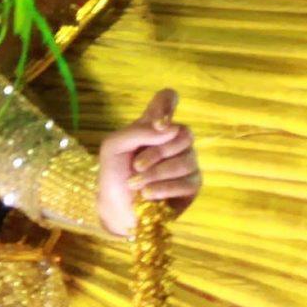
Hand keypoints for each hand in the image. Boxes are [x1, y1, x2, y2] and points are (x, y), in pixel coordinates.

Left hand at [95, 87, 201, 237]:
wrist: (116, 207)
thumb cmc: (114, 173)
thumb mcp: (114, 147)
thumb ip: (137, 131)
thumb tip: (169, 127)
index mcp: (153, 126)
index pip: (167, 100)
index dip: (167, 103)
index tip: (158, 122)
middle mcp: (174, 140)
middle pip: (183, 133)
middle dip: (157, 152)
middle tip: (136, 166)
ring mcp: (187, 161)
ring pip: (186, 159)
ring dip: (155, 173)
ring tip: (136, 184)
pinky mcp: (193, 184)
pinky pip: (187, 181)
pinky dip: (163, 188)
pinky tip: (148, 194)